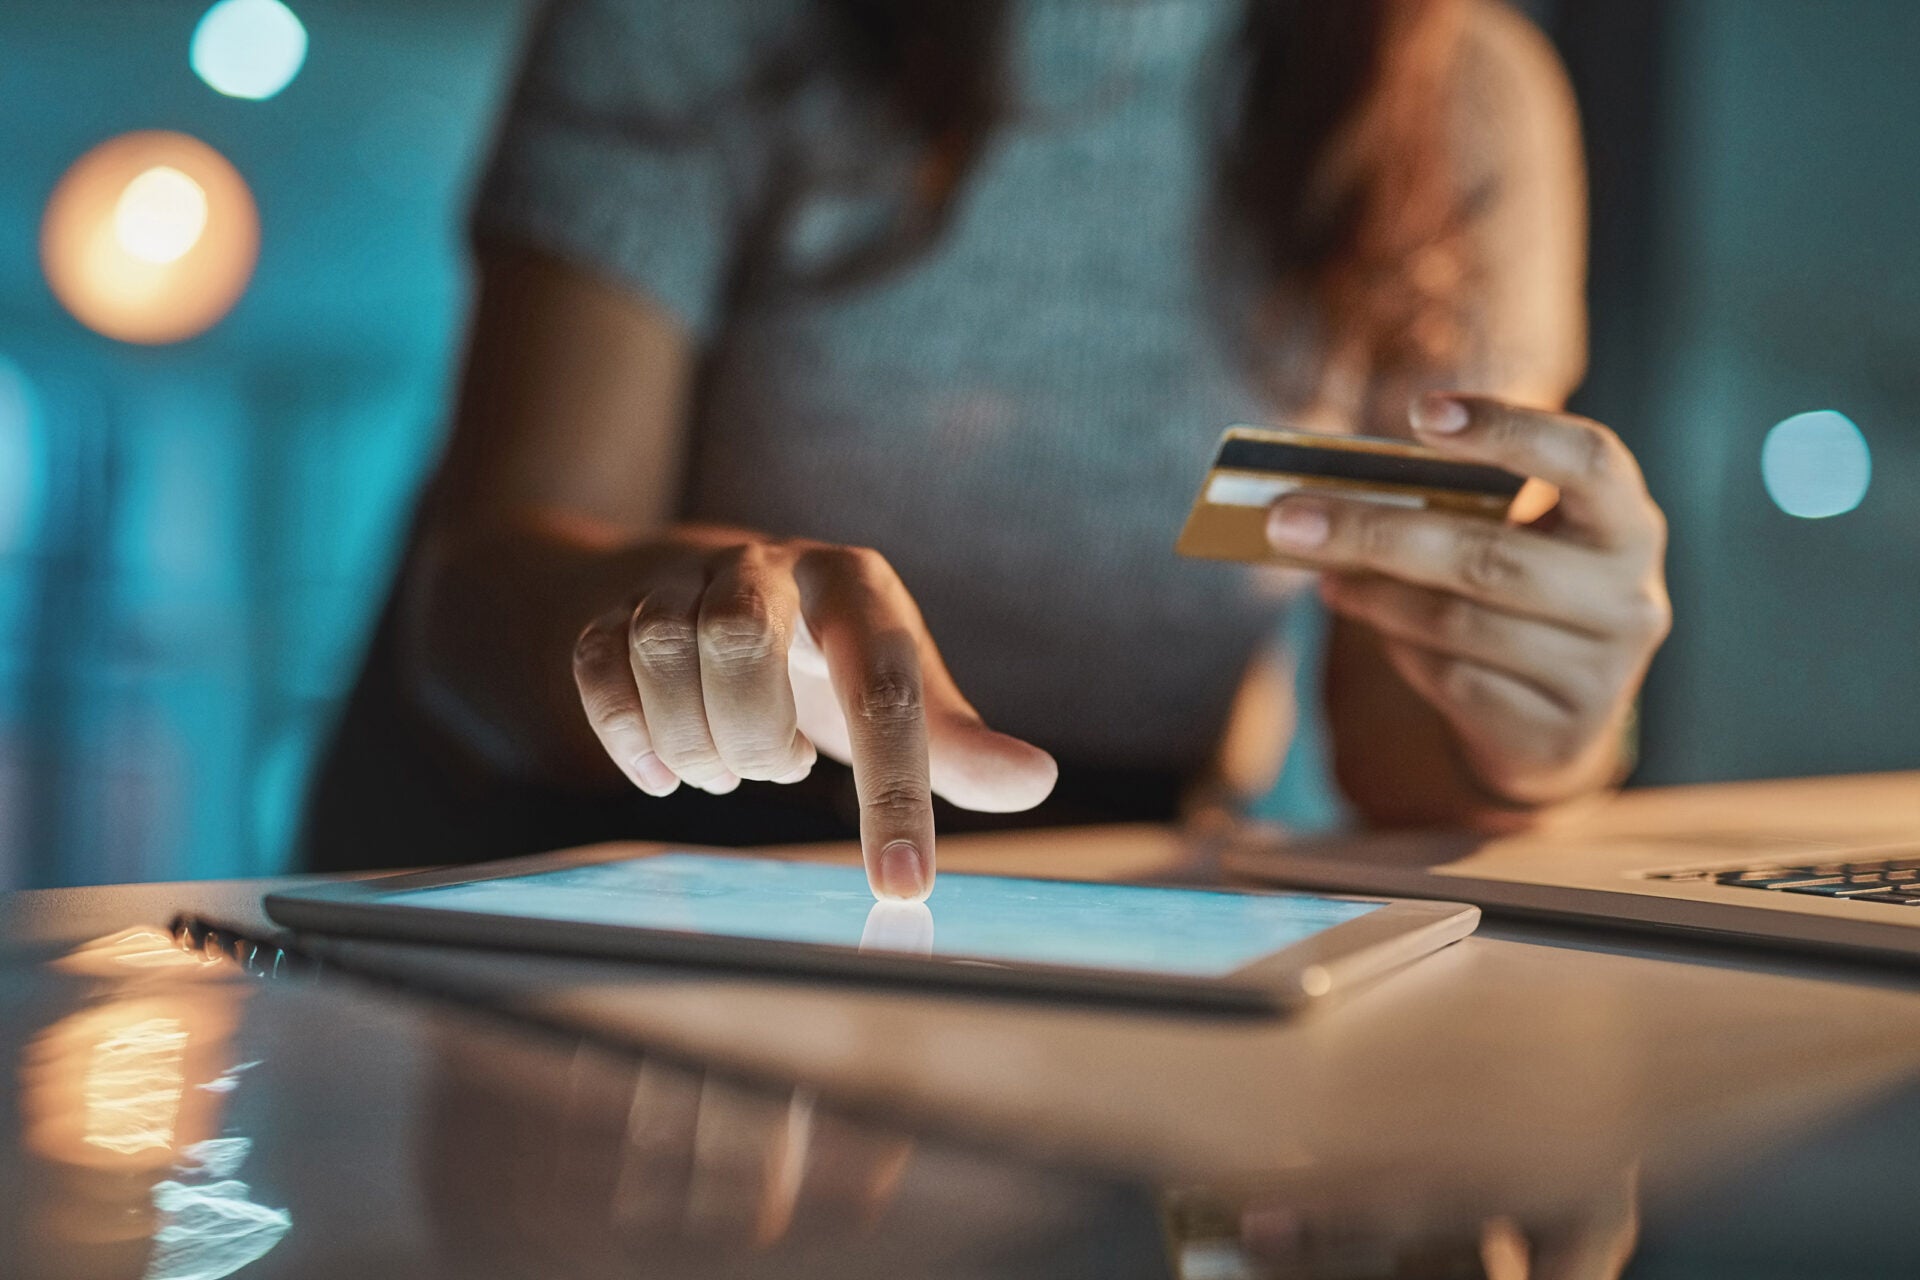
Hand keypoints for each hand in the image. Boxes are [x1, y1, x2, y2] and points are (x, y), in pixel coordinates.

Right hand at [570, 533, 1056, 897]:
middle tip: (780, 768)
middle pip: (737, 635)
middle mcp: (765, 567)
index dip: (893, 790)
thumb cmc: (823, 655)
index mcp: (852, 584)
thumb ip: (954, 741)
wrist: (709, 588)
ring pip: (661, 651)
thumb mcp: (895, 687)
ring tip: (732, 767)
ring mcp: (679, 583)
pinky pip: (597, 668)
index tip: (903, 885)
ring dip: (696, 741)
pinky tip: (664, 772)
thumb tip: (1035, 781)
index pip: (879, 683)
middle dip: (755, 734)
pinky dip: (627, 736)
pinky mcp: (611, 611)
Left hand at [1266, 394, 1670, 806]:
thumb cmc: (1518, 594)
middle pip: (1489, 556)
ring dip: (1373, 594)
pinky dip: (1399, 646)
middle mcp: (1630, 596)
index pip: (1587, 459)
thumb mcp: (1511, 538)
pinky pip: (1452, 679)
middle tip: (1288, 518)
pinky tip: (1370, 619)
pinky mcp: (1556, 732)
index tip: (1422, 412)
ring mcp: (1600, 673)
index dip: (1509, 431)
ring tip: (1323, 572)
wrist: (1557, 718)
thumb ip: (1451, 508)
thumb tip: (1326, 497)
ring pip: (1458, 622)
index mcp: (1626, 522)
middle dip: (1377, 532)